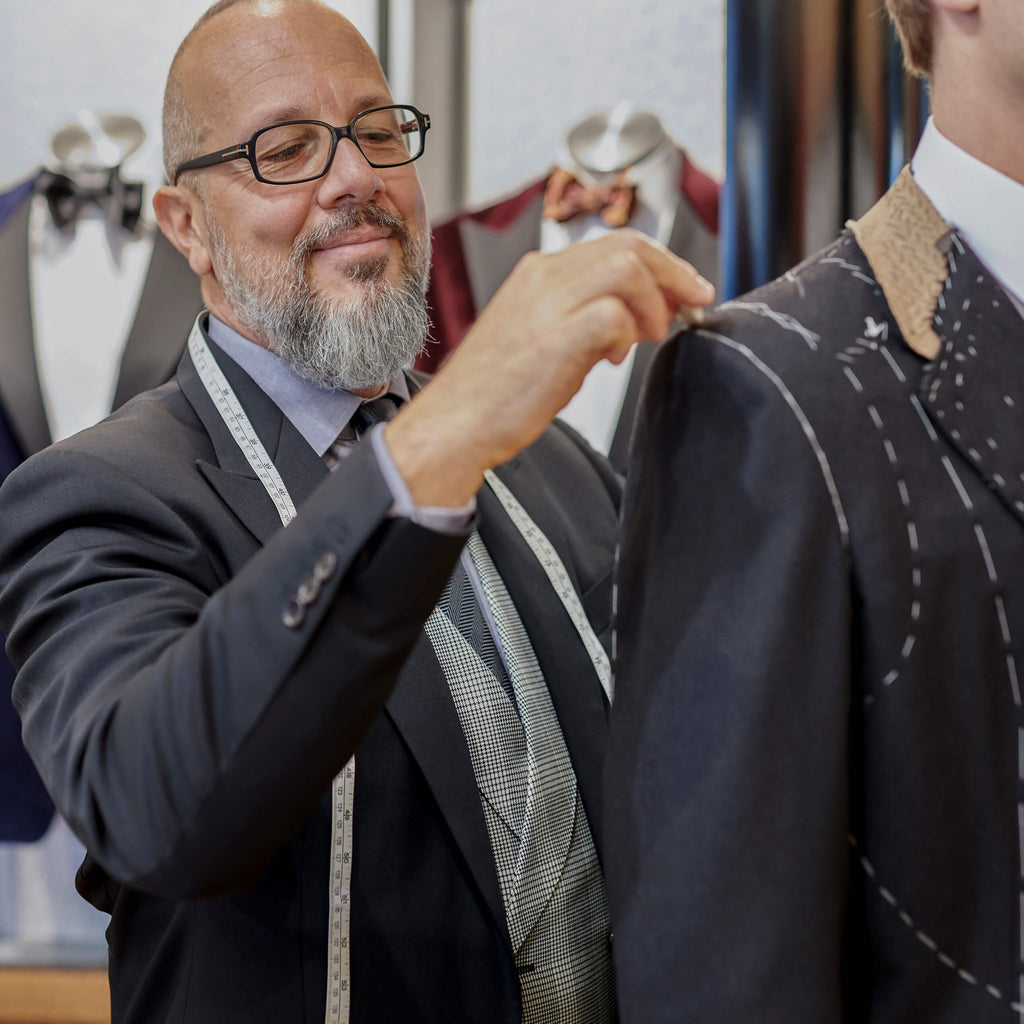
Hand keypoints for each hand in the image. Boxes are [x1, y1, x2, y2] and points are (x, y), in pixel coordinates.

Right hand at [384, 229, 714, 505]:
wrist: (454, 424)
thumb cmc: (494, 393)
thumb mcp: (541, 338)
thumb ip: (585, 319)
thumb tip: (635, 318)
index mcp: (538, 275)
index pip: (614, 244)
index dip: (661, 264)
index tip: (684, 290)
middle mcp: (542, 279)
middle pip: (628, 246)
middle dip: (672, 274)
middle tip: (689, 306)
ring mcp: (546, 305)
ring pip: (626, 267)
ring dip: (653, 302)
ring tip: (648, 336)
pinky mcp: (554, 338)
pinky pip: (613, 313)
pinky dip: (628, 332)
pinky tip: (615, 357)